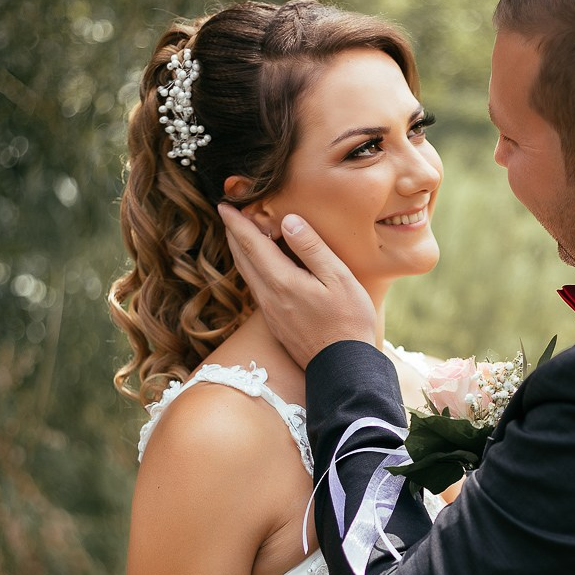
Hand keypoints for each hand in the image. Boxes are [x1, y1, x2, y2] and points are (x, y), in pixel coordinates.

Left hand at [219, 204, 376, 367]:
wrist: (344, 368)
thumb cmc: (349, 321)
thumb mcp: (338, 278)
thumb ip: (311, 248)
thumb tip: (288, 220)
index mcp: (282, 281)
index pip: (251, 244)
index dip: (237, 223)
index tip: (224, 205)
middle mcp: (269, 297)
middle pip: (243, 259)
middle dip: (233, 234)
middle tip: (228, 215)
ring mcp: (270, 313)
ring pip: (247, 275)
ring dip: (241, 253)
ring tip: (241, 236)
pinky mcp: (276, 324)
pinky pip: (257, 289)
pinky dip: (252, 270)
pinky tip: (261, 267)